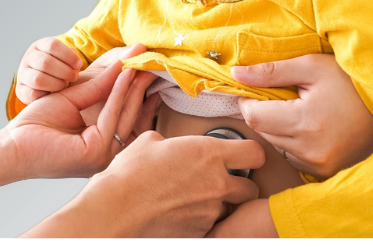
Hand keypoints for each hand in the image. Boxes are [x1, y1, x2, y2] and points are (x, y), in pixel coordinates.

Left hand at [7, 59, 157, 178]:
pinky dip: (118, 92)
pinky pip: (111, 115)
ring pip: (124, 114)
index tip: (147, 71)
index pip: (126, 118)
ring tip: (140, 62)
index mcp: (101, 148)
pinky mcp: (95, 153)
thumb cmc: (37, 126)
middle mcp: (106, 156)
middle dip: (141, 86)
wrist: (13, 145)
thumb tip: (122, 68)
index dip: (138, 94)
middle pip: (130, 115)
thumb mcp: (73, 101)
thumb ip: (97, 89)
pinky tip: (124, 74)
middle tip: (151, 62)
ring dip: (132, 85)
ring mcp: (102, 157)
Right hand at [15, 37, 83, 103]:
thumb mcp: (63, 56)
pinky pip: (32, 94)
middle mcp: (28, 57)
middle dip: (64, 71)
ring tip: (64, 85)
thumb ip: (71, 56)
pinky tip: (53, 94)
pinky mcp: (20, 90)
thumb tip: (76, 63)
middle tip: (74, 77)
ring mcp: (22, 74)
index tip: (79, 65)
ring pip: (38, 79)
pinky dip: (46, 95)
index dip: (68, 55)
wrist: (41, 82)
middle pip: (45, 62)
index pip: (52, 45)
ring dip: (56, 84)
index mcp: (39, 45)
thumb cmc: (58, 67)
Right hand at [43, 132, 264, 239]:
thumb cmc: (131, 172)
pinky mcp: (200, 233)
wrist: (118, 209)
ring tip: (198, 198)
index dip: (250, 153)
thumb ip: (173, 142)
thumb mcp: (152, 140)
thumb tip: (171, 146)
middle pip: (251, 189)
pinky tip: (183, 212)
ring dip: (221, 204)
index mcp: (209, 153)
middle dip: (241, 185)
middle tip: (225, 181)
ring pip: (231, 210)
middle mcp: (217, 183)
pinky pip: (211, 225)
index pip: (254, 153)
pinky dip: (202, 220)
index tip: (243, 154)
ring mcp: (210, 212)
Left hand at [232, 54, 372, 177]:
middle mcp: (310, 150)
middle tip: (279, 95)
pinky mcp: (326, 171)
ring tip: (296, 108)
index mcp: (305, 122)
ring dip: (277, 128)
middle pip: (264, 132)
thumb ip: (270, 72)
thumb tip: (237, 74)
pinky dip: (293, 142)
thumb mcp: (309, 66)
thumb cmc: (349, 79)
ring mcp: (319, 164)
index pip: (254, 117)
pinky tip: (307, 125)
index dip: (247, 101)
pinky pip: (294, 157)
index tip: (252, 89)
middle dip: (264, 112)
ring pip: (277, 146)